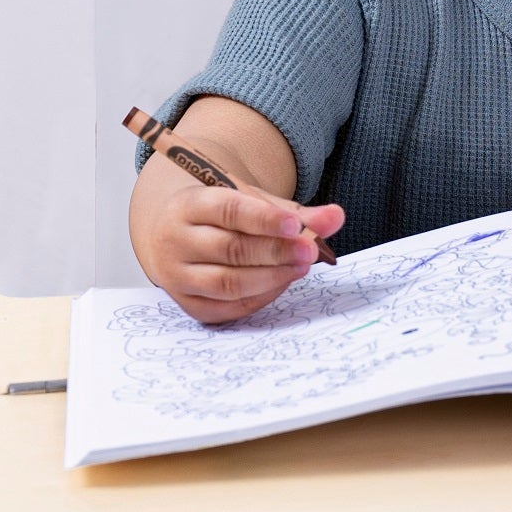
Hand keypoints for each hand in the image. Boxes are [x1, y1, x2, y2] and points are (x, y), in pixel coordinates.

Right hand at [131, 177, 343, 324]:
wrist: (179, 237)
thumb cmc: (222, 219)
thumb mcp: (253, 205)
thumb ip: (294, 213)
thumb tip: (336, 216)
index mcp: (188, 205)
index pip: (227, 211)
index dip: (263, 219)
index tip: (295, 224)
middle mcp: (175, 240)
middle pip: (229, 249)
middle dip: (275, 252)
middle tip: (309, 251)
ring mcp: (177, 276)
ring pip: (228, 283)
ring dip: (271, 277)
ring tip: (300, 266)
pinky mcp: (189, 304)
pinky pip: (229, 307)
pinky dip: (261, 297)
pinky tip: (281, 283)